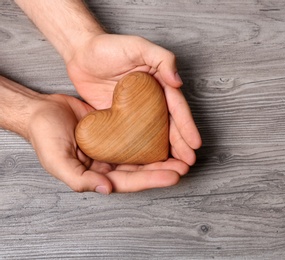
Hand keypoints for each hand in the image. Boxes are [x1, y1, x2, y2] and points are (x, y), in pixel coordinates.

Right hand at [28, 94, 188, 193]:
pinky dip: (150, 136)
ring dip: (161, 154)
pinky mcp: (114, 130)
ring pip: (141, 153)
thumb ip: (79, 179)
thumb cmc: (45, 136)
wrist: (41, 110)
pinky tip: (164, 133)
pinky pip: (135, 134)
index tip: (174, 175)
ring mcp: (112, 147)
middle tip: (185, 165)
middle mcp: (107, 163)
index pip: (129, 181)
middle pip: (140, 169)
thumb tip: (106, 189)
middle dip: (163, 169)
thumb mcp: (57, 160)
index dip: (152, 180)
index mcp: (96, 175)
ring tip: (182, 153)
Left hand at [66, 34, 201, 164]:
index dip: (187, 126)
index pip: (177, 108)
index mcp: (160, 85)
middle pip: (169, 126)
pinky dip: (142, 151)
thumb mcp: (139, 46)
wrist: (81, 54)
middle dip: (180, 145)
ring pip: (154, 135)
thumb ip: (162, 59)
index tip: (195, 144)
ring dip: (165, 152)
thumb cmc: (110, 46)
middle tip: (187, 164)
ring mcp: (136, 112)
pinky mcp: (119, 120)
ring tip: (173, 170)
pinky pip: (133, 138)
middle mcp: (151, 101)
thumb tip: (178, 81)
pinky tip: (147, 164)